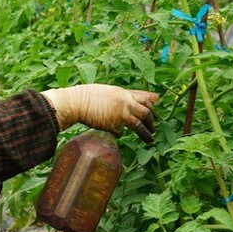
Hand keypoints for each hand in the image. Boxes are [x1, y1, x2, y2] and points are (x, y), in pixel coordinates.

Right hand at [40, 84, 158, 142]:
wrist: (76, 102)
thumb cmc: (87, 95)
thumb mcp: (107, 91)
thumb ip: (121, 95)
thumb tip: (131, 97)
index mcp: (124, 94)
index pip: (144, 98)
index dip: (151, 104)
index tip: (156, 108)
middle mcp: (126, 103)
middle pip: (146, 112)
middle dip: (152, 120)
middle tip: (154, 127)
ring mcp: (121, 115)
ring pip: (140, 125)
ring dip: (147, 133)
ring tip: (150, 140)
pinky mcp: (114, 125)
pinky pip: (120, 133)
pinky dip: (119, 134)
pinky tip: (117, 135)